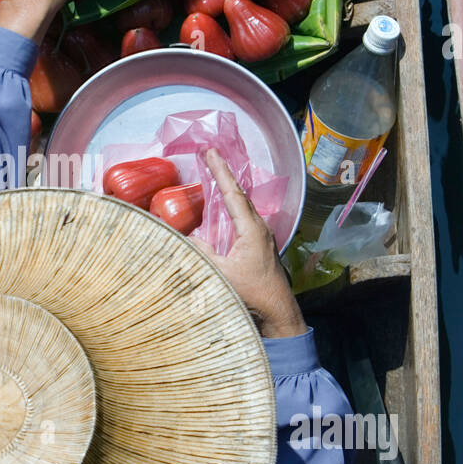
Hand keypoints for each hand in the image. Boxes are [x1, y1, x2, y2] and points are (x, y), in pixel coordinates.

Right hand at [189, 148, 306, 338]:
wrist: (277, 311)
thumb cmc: (252, 293)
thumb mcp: (221, 273)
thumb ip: (202, 253)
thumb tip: (185, 238)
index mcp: (251, 229)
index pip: (232, 194)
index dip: (220, 171)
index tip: (210, 152)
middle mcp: (258, 227)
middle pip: (238, 194)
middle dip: (223, 174)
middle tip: (209, 155)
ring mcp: (261, 236)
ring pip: (241, 206)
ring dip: (228, 189)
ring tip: (214, 174)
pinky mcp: (259, 245)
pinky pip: (242, 218)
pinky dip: (230, 207)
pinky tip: (222, 209)